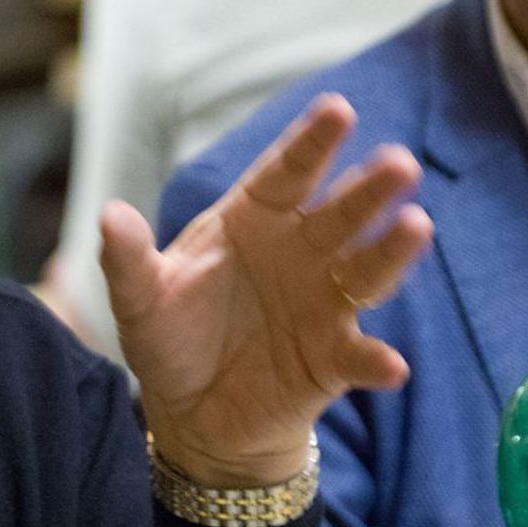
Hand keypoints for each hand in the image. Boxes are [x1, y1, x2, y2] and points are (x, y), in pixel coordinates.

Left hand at [99, 94, 431, 487]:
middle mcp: (300, 253)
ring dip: (392, 251)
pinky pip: (359, 357)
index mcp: (254, 221)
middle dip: (371, 188)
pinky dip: (375, 362)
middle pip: (340, 213)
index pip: (287, 173)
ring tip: (417, 227)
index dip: (313, 143)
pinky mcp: (332, 361)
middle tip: (400, 164)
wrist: (196, 417)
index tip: (340, 109)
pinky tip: (390, 366)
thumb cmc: (172, 339)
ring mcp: (323, 304)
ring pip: (365, 272)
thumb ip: (129, 259)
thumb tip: (110, 216)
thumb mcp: (141, 299)